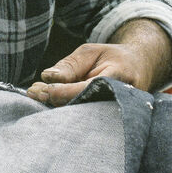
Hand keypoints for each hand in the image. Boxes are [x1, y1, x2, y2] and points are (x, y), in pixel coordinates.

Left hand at [26, 41, 149, 106]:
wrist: (139, 67)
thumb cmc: (112, 57)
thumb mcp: (91, 52)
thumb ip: (71, 65)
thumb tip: (48, 77)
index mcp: (119, 76)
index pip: (88, 88)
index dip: (65, 92)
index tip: (44, 89)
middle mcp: (120, 97)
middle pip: (83, 104)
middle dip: (55, 99)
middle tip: (32, 91)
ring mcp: (115, 112)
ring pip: (81, 113)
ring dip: (56, 104)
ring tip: (35, 93)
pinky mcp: (108, 120)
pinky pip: (84, 117)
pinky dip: (64, 109)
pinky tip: (47, 100)